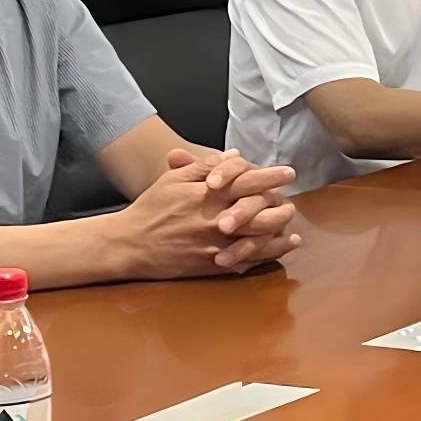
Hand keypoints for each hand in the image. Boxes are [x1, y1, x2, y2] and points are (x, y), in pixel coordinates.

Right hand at [112, 154, 298, 276]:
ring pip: (259, 240)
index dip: (272, 176)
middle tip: (291, 203)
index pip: (250, 182)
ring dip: (279, 234)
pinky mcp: (212, 265)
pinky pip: (246, 262)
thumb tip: (236, 156)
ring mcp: (216, 245)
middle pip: (262, 213)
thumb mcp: (175, 179)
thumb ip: (206, 166)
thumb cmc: (151, 208)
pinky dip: (265, 256)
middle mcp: (217, 220)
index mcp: (209, 195)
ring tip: (291, 230)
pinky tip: (276, 251)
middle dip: (281, 207)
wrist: (130, 244)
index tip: (288, 172)